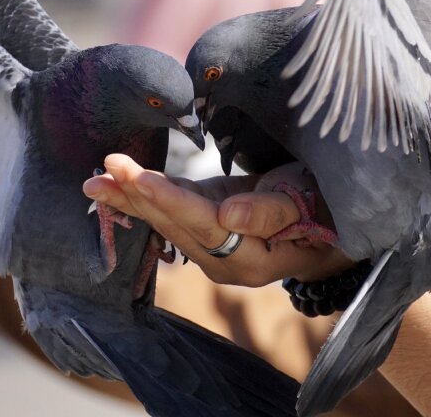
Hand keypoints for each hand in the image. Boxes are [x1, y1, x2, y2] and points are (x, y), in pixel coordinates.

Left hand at [83, 154, 351, 285]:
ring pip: (166, 220)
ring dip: (130, 199)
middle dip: (137, 196)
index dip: (167, 199)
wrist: (334, 222)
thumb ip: (269, 213)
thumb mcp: (307, 204)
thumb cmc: (327, 208)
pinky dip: (143, 198)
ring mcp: (213, 247)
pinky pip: (171, 213)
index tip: (134, 177)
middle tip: (104, 168)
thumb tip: (227, 217)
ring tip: (96, 179)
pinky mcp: (208, 226)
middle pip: (174, 224)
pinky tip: (115, 187)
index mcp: (249, 259)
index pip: (201, 224)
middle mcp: (224, 261)